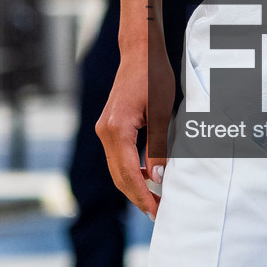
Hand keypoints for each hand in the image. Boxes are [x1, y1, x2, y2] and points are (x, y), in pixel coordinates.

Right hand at [98, 47, 171, 217]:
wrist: (139, 52)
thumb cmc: (153, 77)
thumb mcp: (161, 113)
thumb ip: (158, 147)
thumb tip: (158, 178)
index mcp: (117, 130)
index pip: (129, 174)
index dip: (143, 196)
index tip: (157, 212)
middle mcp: (105, 131)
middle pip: (119, 176)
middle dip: (138, 196)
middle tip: (158, 213)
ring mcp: (104, 129)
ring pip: (117, 168)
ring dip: (135, 185)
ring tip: (155, 200)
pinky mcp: (109, 126)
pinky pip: (118, 156)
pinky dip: (131, 171)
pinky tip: (148, 178)